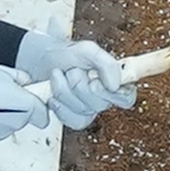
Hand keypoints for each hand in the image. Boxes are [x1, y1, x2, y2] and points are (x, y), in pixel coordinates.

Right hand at [0, 65, 50, 148]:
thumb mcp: (0, 72)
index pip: (43, 115)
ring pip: (6, 126)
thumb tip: (24, 81)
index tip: (29, 100)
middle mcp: (15, 125)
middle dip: (14, 110)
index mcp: (25, 107)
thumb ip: (19, 78)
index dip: (36, 107)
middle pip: (22, 120)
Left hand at [9, 28, 138, 128]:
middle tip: (72, 71)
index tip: (96, 83)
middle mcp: (103, 98)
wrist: (42, 61)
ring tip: (59, 76)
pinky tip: (53, 96)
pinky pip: (71, 120)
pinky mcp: (72, 118)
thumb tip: (116, 84)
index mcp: (113, 82)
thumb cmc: (66, 55)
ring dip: (65, 91)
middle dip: (79, 84)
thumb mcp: (88, 50)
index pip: (127, 97)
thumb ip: (107, 64)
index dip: (116, 95)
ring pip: (82, 111)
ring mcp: (87, 110)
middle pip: (100, 104)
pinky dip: (59, 106)